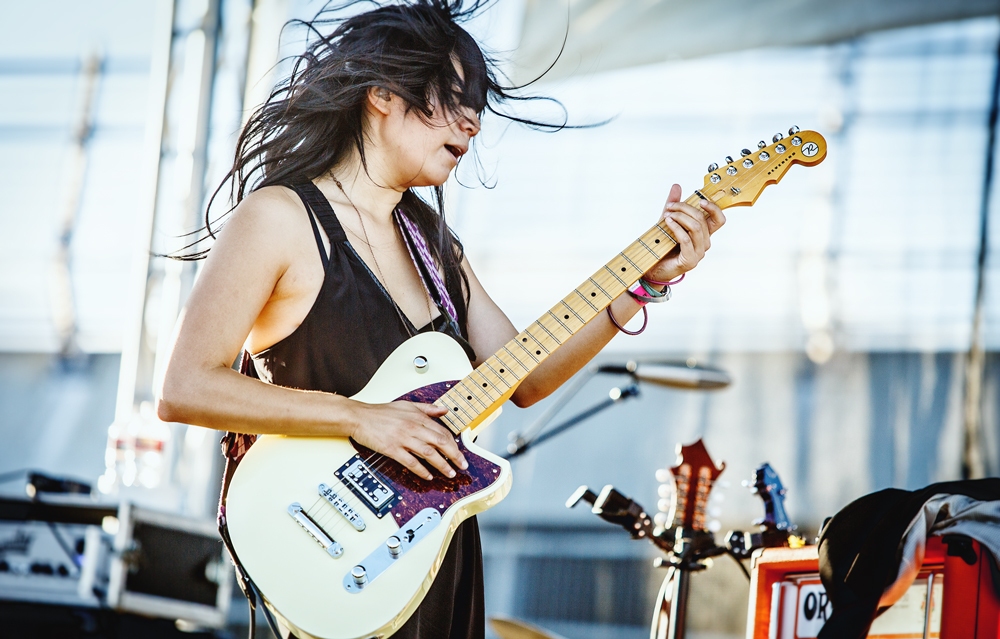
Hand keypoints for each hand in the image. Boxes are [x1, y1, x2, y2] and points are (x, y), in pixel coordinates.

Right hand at [349, 401, 468, 479]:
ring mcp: (402, 438)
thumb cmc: (381, 412)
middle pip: (439, 442)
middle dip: (454, 456)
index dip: (454, 444)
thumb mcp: (407, 405)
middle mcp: (413, 427)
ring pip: (428, 453)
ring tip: (450, 473)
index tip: (460, 453)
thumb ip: (428, 408)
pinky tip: (428, 476)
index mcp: (418, 417)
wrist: (359, 417)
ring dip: (441, 465)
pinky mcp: (392, 449)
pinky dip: (421, 470)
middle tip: (462, 466)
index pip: (442, 432)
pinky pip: (410, 462)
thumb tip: (444, 410)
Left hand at [644, 183, 725, 282]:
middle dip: (685, 208)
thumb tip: (677, 185)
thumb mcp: (668, 221)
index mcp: (704, 234)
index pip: (719, 219)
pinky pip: (686, 239)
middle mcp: (705, 243)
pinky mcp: (690, 260)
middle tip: (670, 206)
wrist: (653, 269)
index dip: (714, 208)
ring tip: (667, 214)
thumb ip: (674, 205)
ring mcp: (699, 253)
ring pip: (696, 227)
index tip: (700, 200)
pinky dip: (676, 227)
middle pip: (702, 219)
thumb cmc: (663, 246)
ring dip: (680, 217)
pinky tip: (668, 222)